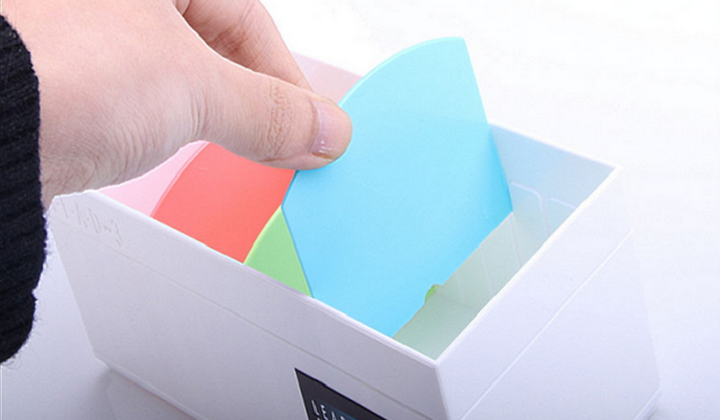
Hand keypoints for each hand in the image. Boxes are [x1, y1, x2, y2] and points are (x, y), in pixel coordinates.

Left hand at [2, 0, 351, 206]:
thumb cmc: (52, 70)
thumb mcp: (192, 87)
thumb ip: (268, 110)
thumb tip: (322, 129)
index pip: (247, 17)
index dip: (289, 79)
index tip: (314, 125)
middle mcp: (113, 3)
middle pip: (214, 44)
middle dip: (255, 98)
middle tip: (287, 140)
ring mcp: (87, 38)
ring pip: (177, 72)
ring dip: (216, 113)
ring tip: (242, 147)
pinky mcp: (67, 82)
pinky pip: (141, 97)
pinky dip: (171, 124)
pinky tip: (181, 143)